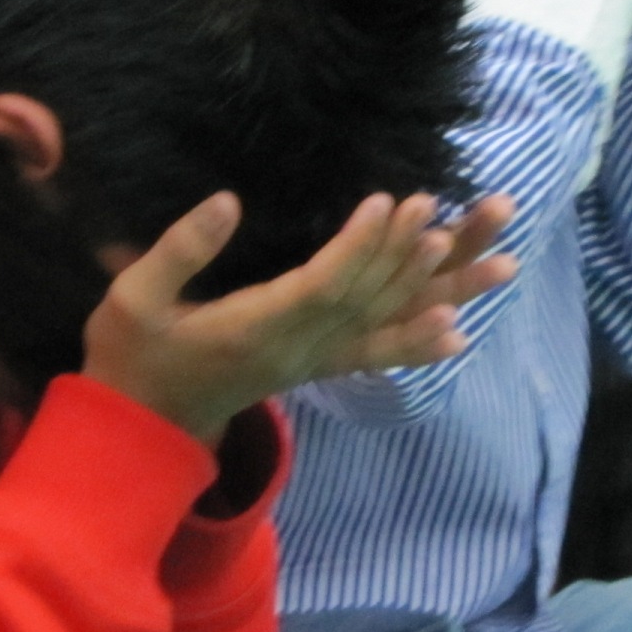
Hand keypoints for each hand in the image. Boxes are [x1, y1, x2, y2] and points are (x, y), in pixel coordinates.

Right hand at [82, 190, 516, 445]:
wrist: (141, 428)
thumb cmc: (131, 355)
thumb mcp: (133, 299)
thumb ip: (177, 251)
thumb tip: (228, 202)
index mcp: (255, 328)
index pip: (323, 285)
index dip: (360, 247)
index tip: (390, 203)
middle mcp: (297, 349)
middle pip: (370, 299)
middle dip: (413, 254)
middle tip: (451, 211)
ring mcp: (311, 362)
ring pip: (386, 323)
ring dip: (444, 295)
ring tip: (499, 268)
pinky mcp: (314, 368)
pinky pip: (374, 355)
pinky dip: (418, 342)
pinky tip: (460, 332)